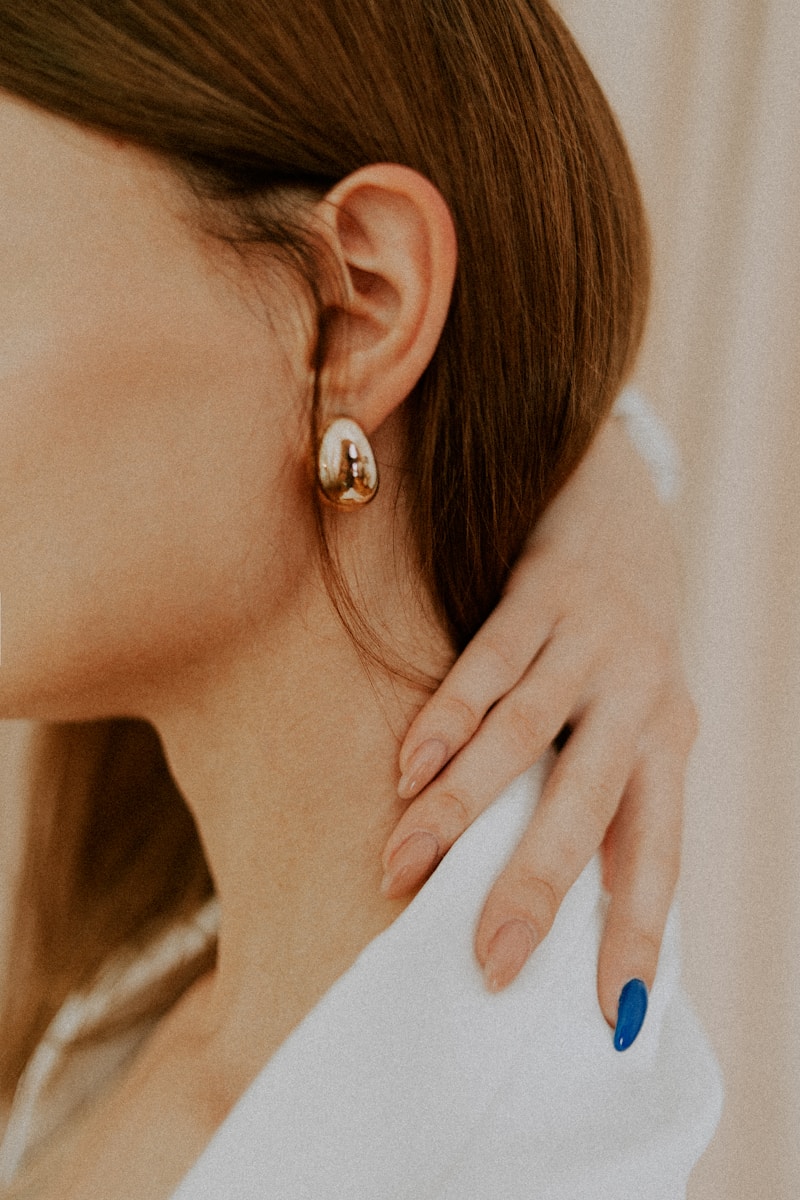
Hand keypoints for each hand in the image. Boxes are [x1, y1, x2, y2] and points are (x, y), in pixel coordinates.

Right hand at [380, 413, 696, 1031]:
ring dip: (459, 806)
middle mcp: (642, 696)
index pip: (659, 856)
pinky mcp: (546, 593)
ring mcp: (594, 642)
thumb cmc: (619, 641)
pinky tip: (409, 766)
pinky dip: (448, 716)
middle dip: (535, 887)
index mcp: (670, 742)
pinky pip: (490, 663)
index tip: (616, 1018)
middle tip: (490, 960)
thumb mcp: (634, 715)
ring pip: (520, 736)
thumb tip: (562, 897)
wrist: (623, 505)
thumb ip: (604, 792)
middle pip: (586, 806)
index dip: (640, 936)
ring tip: (404, 867)